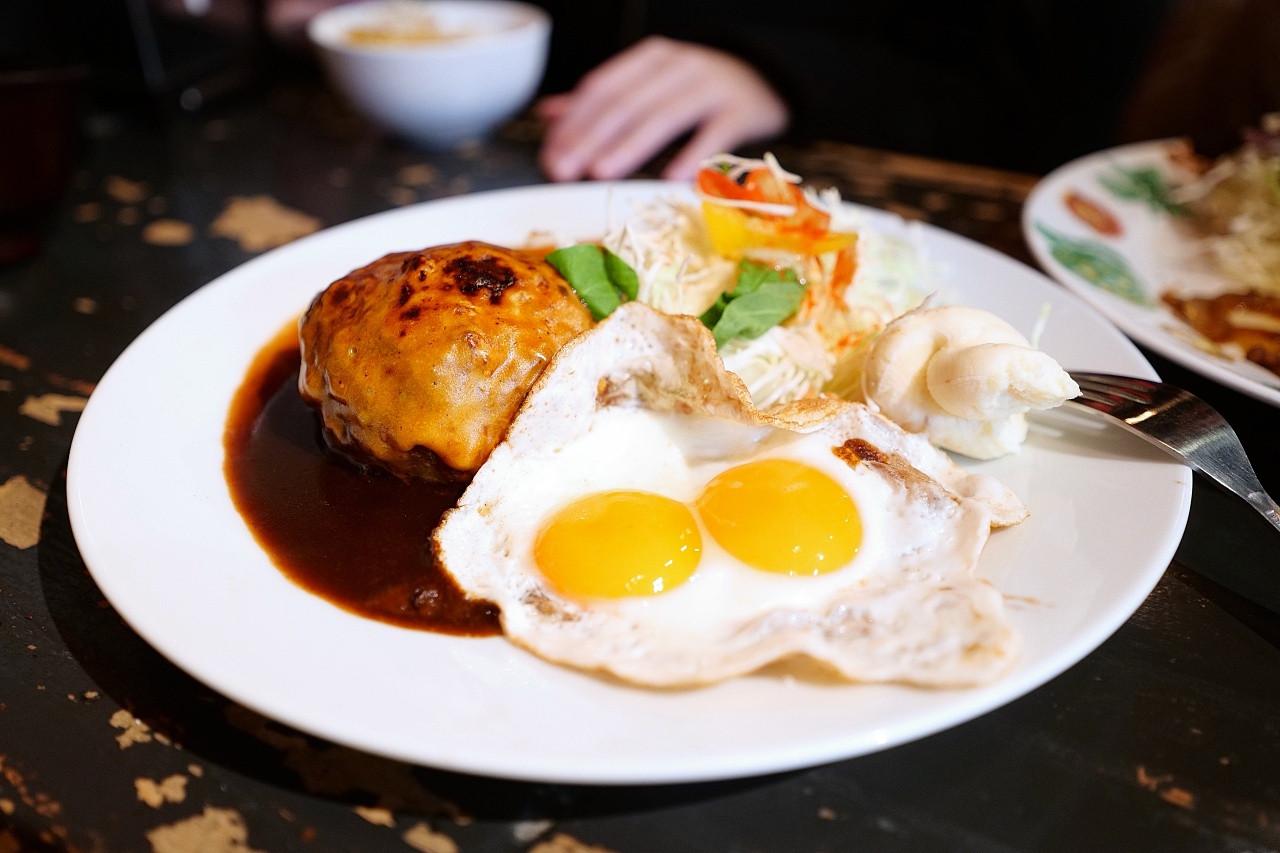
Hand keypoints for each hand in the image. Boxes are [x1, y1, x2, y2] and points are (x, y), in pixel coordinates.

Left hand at [537, 37, 789, 181]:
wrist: (766, 79)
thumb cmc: (697, 90)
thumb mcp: (649, 85)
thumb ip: (601, 100)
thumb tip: (547, 114)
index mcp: (649, 60)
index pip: (602, 88)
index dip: (573, 123)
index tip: (550, 156)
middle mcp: (677, 67)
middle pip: (626, 103)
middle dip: (591, 138)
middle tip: (564, 171)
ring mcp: (710, 87)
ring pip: (663, 115)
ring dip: (630, 146)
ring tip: (602, 173)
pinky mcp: (740, 111)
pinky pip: (714, 134)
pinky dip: (692, 155)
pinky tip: (671, 178)